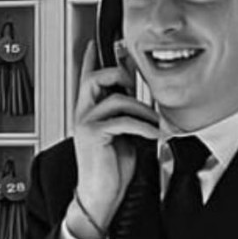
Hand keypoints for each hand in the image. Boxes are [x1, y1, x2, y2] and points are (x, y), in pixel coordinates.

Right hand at [72, 39, 159, 228]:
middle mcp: (83, 114)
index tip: (94, 43)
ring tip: (154, 124)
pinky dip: (143, 127)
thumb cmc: (110, 169)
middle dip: (119, 76)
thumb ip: (126, 114)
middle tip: (134, 86)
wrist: (99, 195)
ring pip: (116, 99)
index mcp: (88, 112)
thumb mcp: (122, 134)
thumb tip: (140, 99)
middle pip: (97, 77)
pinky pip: (123, 120)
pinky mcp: (93, 134)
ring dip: (142, 110)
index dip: (89, 58)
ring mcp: (85, 123)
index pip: (86, 78)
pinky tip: (152, 136)